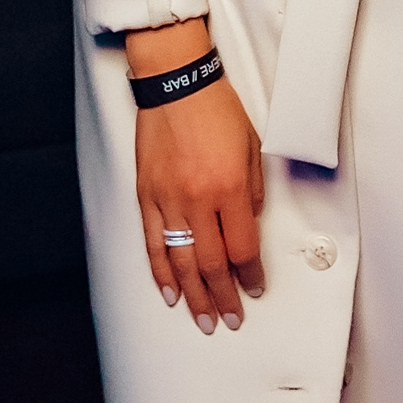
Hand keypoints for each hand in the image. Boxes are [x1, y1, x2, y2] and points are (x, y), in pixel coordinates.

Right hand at [129, 26, 264, 332]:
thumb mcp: (252, 145)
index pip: (243, 247)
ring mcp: (168, 201)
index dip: (251, 274)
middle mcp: (198, 200)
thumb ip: (253, 189)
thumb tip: (248, 223)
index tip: (256, 288)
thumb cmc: (216, 107)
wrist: (176, 82)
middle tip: (230, 319)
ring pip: (182, 262)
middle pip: (213, 264)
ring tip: (204, 319)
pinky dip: (161, 273)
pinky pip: (153, 244)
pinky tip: (170, 293)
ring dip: (194, 296)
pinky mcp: (146, 196)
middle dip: (224, 297)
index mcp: (230, 187)